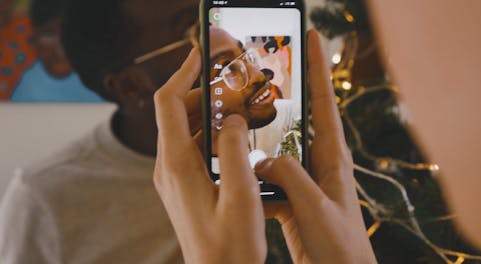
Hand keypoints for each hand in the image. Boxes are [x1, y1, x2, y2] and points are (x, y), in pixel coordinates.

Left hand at [153, 49, 265, 263]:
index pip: (168, 103)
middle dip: (201, 91)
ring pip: (184, 129)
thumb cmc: (230, 245)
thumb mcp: (241, 195)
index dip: (182, 73)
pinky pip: (190, 147)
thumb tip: (233, 120)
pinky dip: (207, 133)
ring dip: (206, 112)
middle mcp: (168, 167)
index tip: (200, 55)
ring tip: (235, 105)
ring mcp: (173, 177)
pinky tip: (232, 136)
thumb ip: (237, 151)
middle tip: (231, 82)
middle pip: (176, 112)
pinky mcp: (182, 185)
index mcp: (177, 165)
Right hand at [258, 30, 376, 263]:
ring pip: (280, 148)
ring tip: (244, 120)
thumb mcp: (314, 207)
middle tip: (267, 69)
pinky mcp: (295, 197)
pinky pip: (271, 176)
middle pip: (301, 118)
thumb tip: (263, 160)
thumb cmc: (340, 247)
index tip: (312, 36)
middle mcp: (320, 163)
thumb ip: (290, 177)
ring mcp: (306, 180)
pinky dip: (257, 173)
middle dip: (286, 92)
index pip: (325, 102)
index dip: (318, 68)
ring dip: (265, 136)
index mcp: (332, 158)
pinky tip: (242, 174)